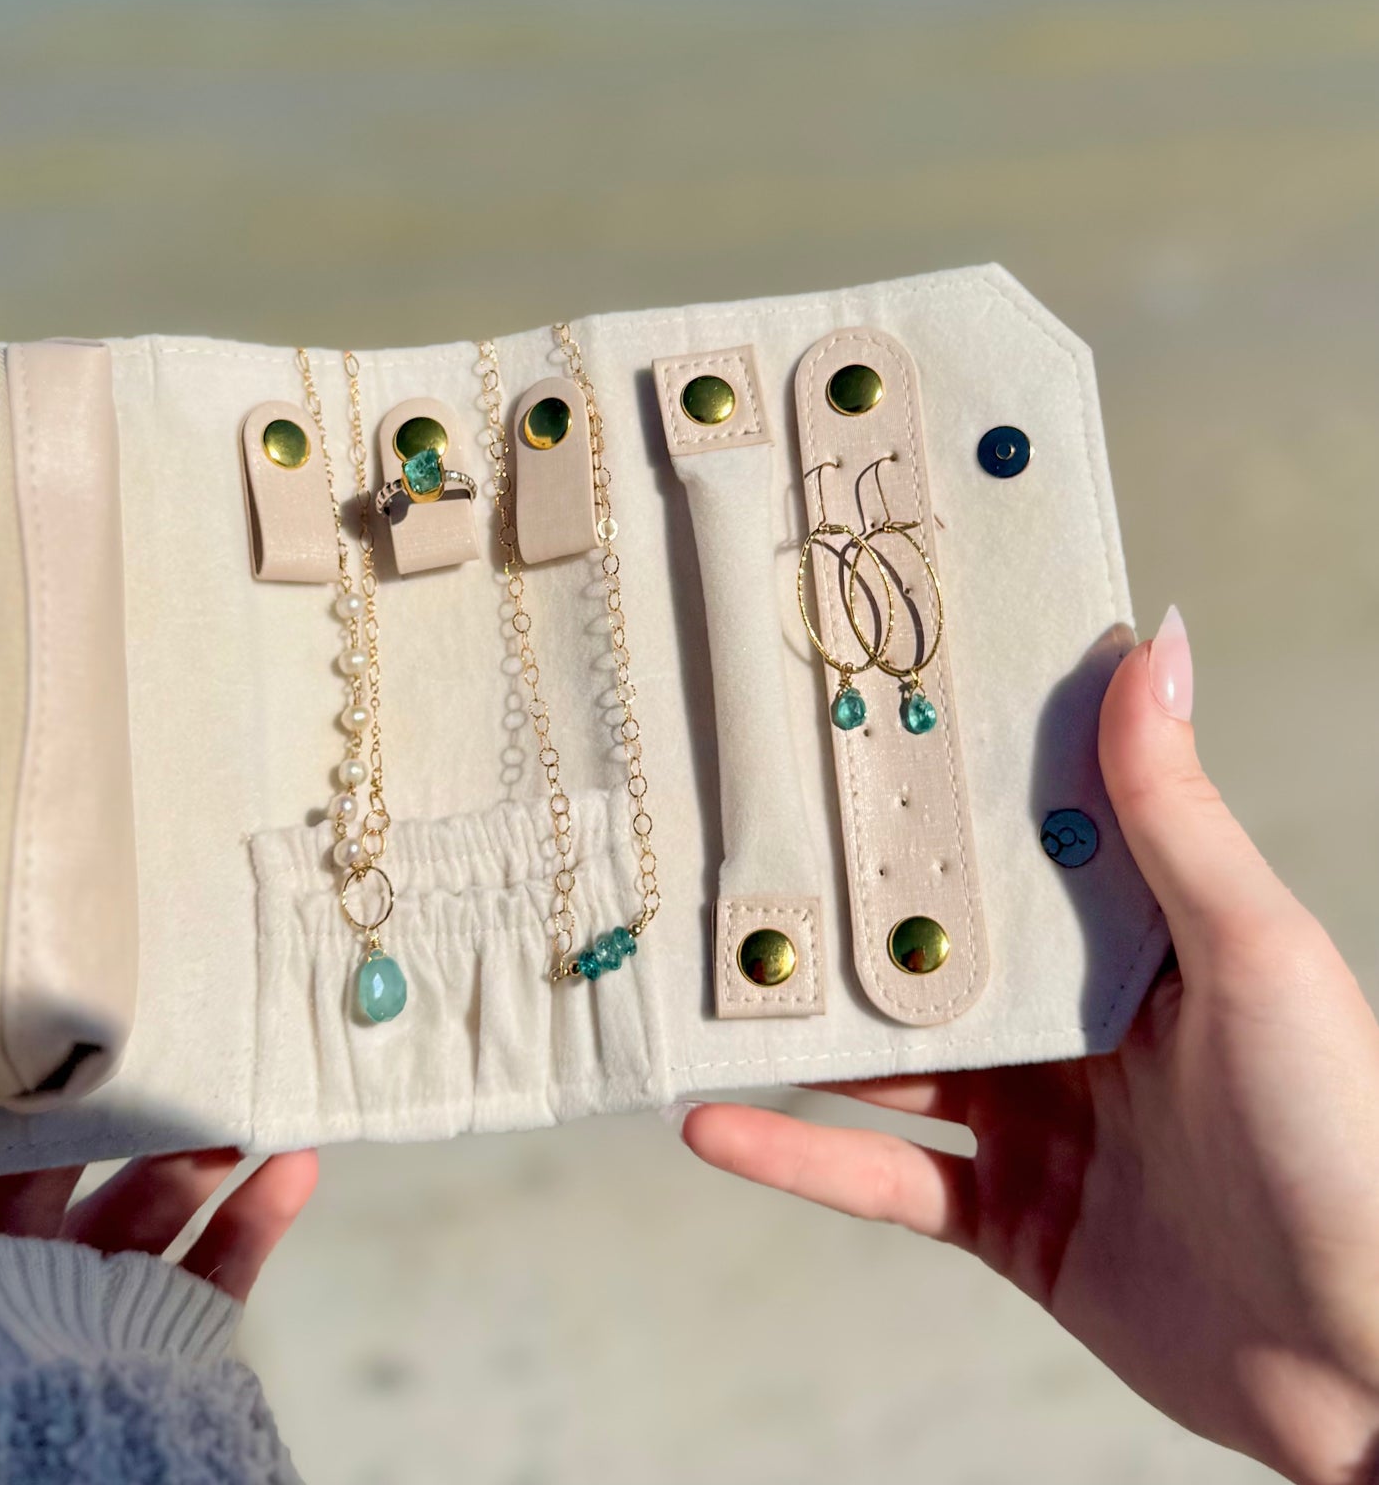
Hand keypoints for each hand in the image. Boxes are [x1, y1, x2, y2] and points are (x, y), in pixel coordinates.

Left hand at [0, 1134, 317, 1354]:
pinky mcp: (158, 1343)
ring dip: (192, 1153)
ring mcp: (81, 1316)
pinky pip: (210, 1268)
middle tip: (143, 1044)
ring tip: (237, 1106)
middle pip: (44, 1176)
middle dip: (100, 1115)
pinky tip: (295, 1168)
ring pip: (139, 1210)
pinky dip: (253, 1217)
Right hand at [681, 609, 1378, 1484]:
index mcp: (1141, 942)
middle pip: (936, 950)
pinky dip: (798, 1155)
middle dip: (844, 910)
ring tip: (703, 980)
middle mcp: (1083, 1023)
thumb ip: (1174, 811)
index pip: (1020, 844)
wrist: (1365, 1370)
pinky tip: (716, 1124)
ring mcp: (1041, 1123)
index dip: (939, 791)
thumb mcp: (1253, 951)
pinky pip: (882, 1175)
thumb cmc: (1345, 1141)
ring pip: (889, 1057)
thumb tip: (1155, 645)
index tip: (849, 724)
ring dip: (800, 1029)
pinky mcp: (1009, 1219)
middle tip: (732, 848)